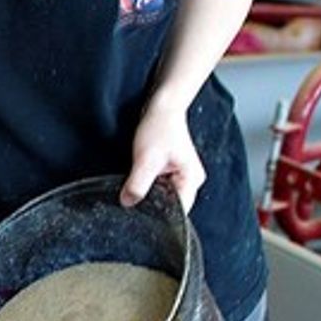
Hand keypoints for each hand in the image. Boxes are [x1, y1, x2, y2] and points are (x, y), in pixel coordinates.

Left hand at [121, 97, 204, 211]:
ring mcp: (182, 175)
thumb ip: (138, 184)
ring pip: (163, 194)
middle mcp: (191, 180)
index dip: (160, 214)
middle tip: (136, 191)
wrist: (162, 106)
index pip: (179, 211)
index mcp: (192, 180)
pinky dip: (149, 183)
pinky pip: (160, 185)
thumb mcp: (146, 158)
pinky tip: (142, 174)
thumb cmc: (159, 127)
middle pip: (170, 204)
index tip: (143, 211)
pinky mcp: (172, 170)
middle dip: (153, 201)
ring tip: (141, 178)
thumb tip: (128, 203)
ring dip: (150, 191)